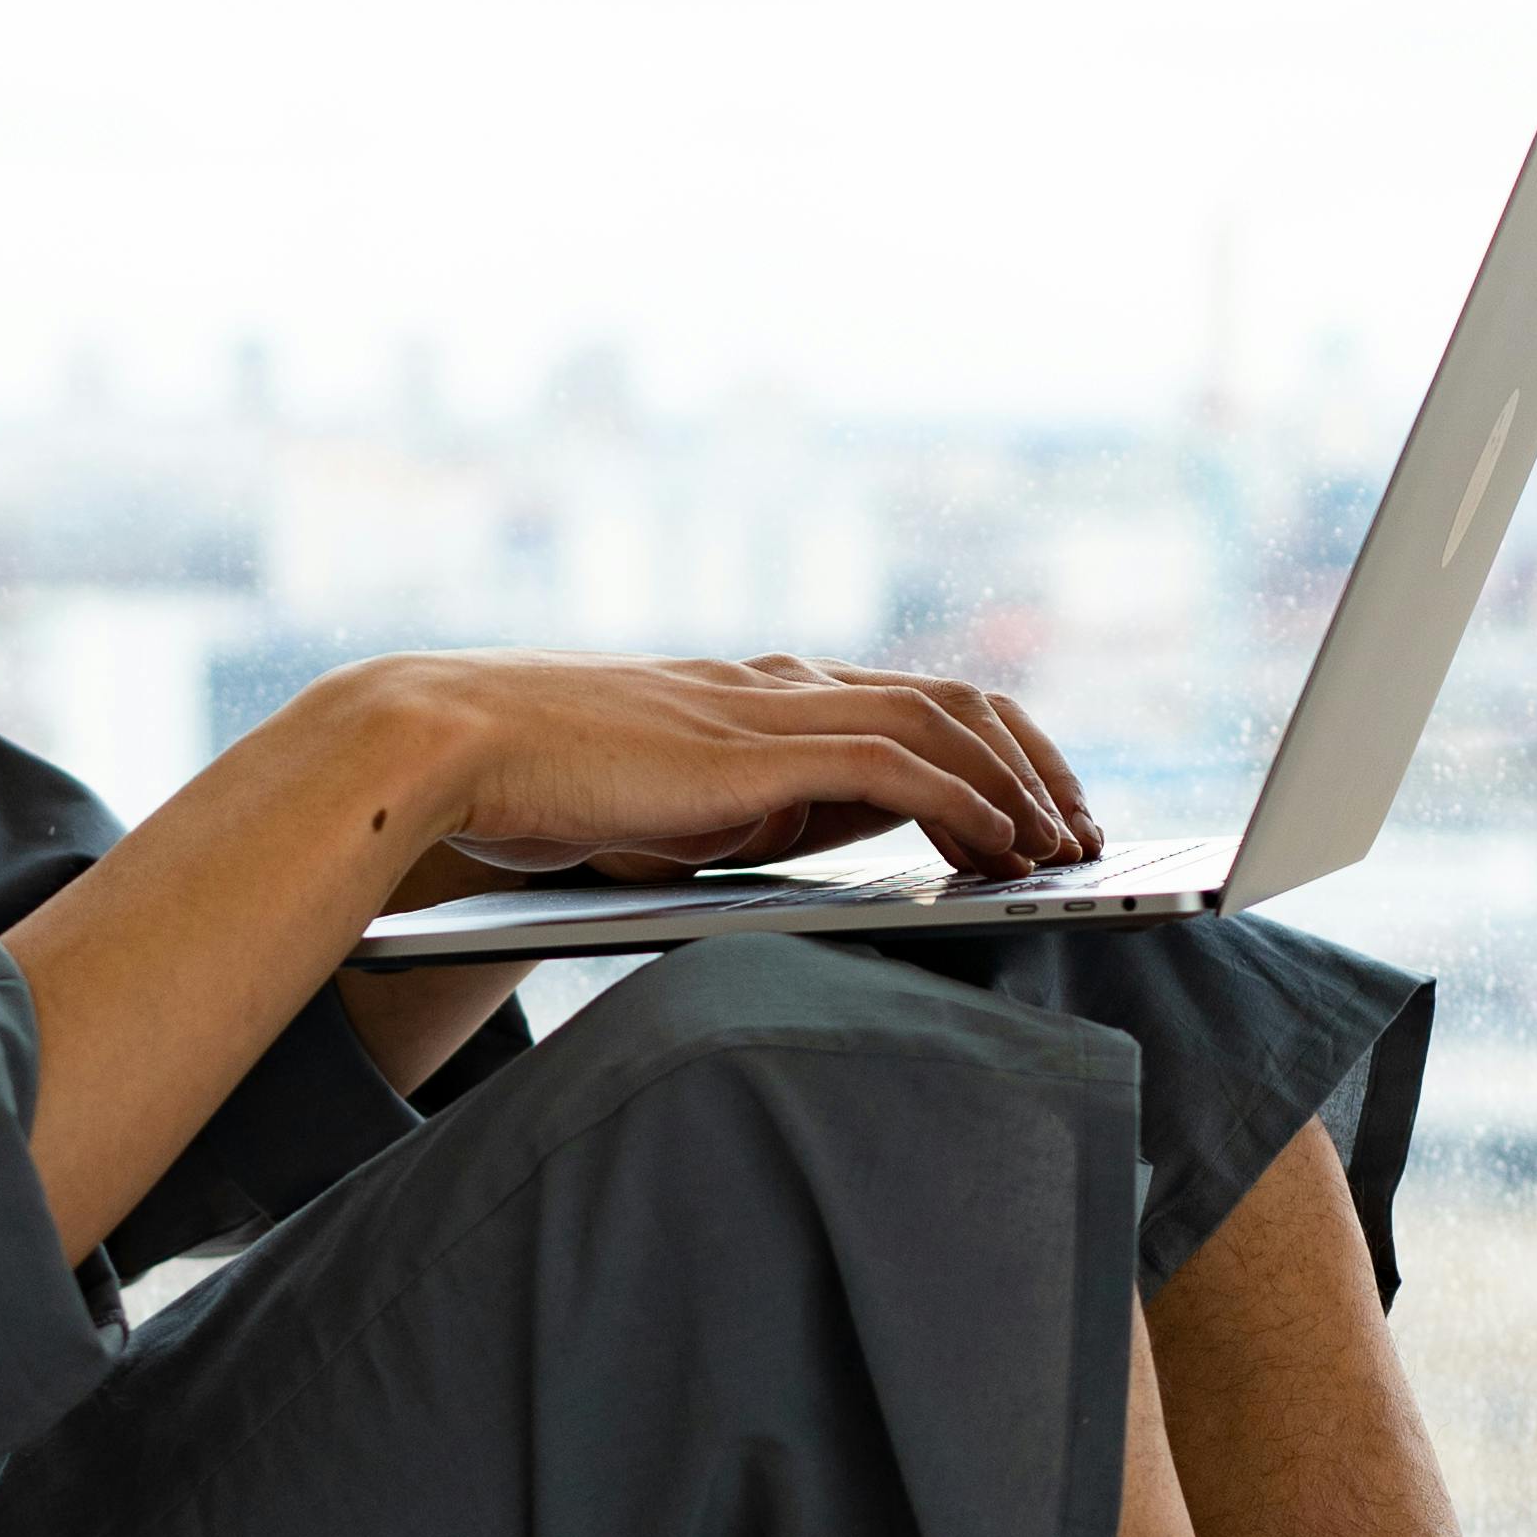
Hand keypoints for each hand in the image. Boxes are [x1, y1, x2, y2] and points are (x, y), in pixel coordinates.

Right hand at [402, 649, 1099, 888]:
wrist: (452, 744)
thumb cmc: (535, 790)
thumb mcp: (664, 807)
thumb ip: (738, 811)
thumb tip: (801, 843)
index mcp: (762, 695)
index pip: (915, 702)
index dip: (995, 753)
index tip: (1040, 815)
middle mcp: (781, 684)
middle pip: (956, 699)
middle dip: (1036, 764)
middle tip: (1085, 834)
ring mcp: (771, 707)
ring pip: (945, 722)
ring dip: (1021, 787)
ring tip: (1065, 851)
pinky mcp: (754, 747)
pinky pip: (897, 763)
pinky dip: (969, 803)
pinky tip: (1004, 848)